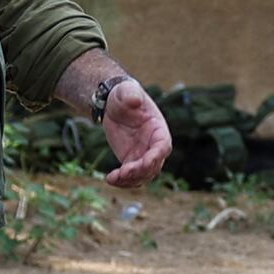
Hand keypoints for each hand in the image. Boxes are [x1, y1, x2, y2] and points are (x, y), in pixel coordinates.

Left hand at [72, 59, 172, 185]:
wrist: (114, 105)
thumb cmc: (124, 95)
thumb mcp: (127, 91)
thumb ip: (132, 94)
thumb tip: (134, 100)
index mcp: (159, 130)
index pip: (162, 147)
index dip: (156, 156)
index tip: (144, 162)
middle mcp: (154, 146)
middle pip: (154, 165)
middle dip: (140, 171)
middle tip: (123, 173)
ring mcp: (143, 155)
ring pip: (143, 175)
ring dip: (130, 180)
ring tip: (114, 178)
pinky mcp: (131, 161)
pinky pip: (131, 176)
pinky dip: (122, 181)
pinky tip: (110, 179)